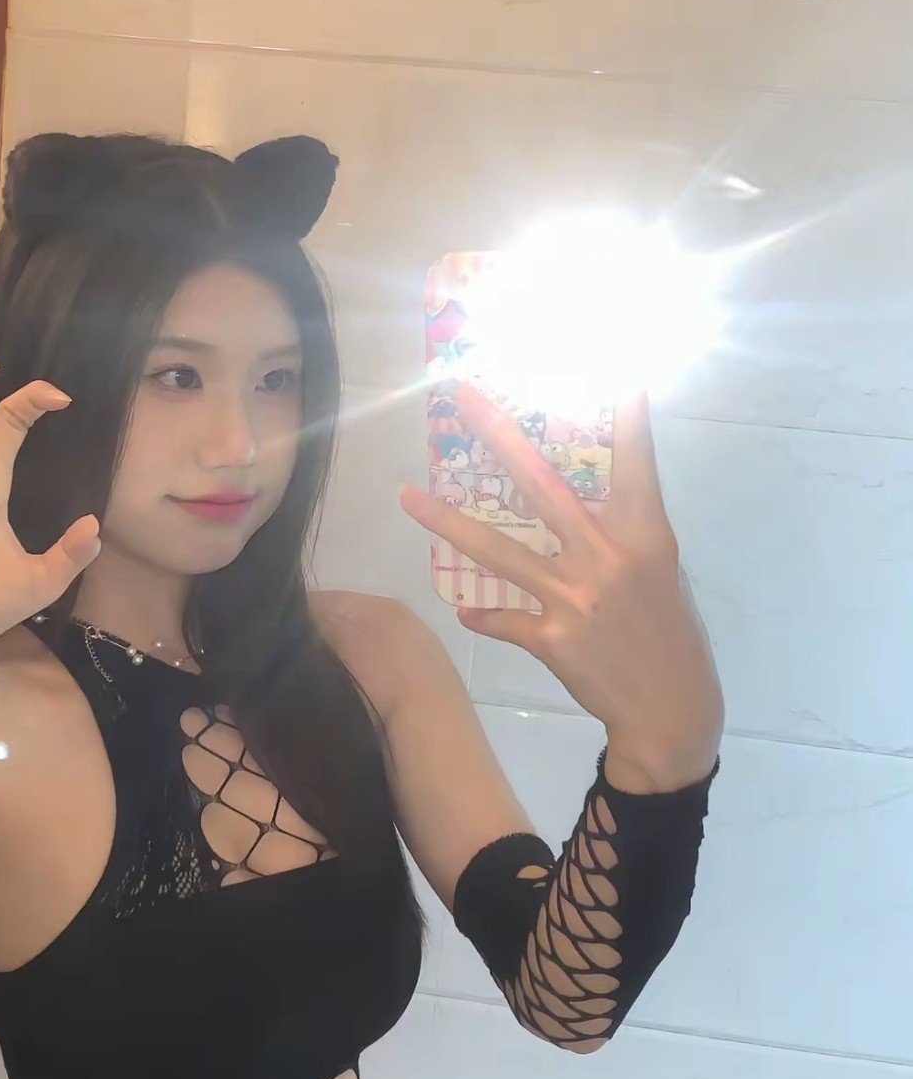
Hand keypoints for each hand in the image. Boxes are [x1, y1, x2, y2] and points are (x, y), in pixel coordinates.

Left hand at [401, 386, 722, 790]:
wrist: (670, 710)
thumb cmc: (668, 633)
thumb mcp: (658, 572)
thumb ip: (622, 533)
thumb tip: (582, 502)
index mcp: (644, 536)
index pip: (634, 462)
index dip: (627, 416)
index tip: (615, 368)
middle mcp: (607, 558)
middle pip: (541, 486)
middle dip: (498, 436)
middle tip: (461, 395)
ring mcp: (575, 597)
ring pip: (499, 551)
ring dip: (448, 523)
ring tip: (408, 497)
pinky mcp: (552, 638)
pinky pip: (503, 619)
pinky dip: (483, 615)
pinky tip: (466, 609)